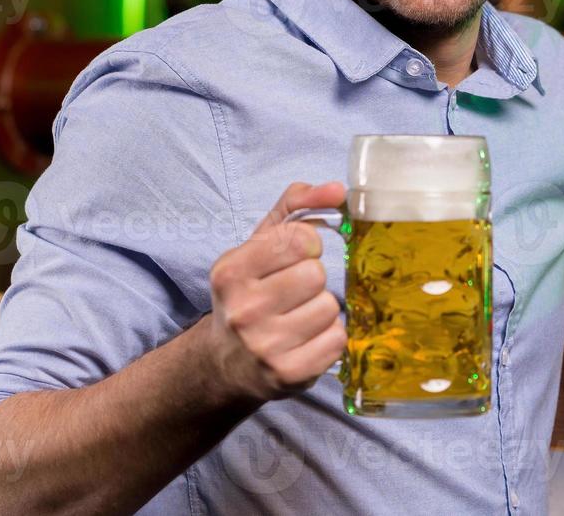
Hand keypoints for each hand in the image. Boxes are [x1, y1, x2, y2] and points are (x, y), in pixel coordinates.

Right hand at [204, 180, 346, 403]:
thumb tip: (337, 190)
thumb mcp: (259, 245)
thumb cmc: (251, 292)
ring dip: (322, 309)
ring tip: (298, 316)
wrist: (226, 362)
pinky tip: (306, 338)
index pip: (299, 238)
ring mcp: (264, 346)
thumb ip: (296, 206)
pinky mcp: (288, 374)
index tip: (296, 256)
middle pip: (316, 274)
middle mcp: (243, 310)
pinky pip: (337, 340)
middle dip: (312, 279)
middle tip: (293, 292)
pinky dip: (328, 337)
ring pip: (329, 307)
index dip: (307, 244)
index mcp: (231, 271)